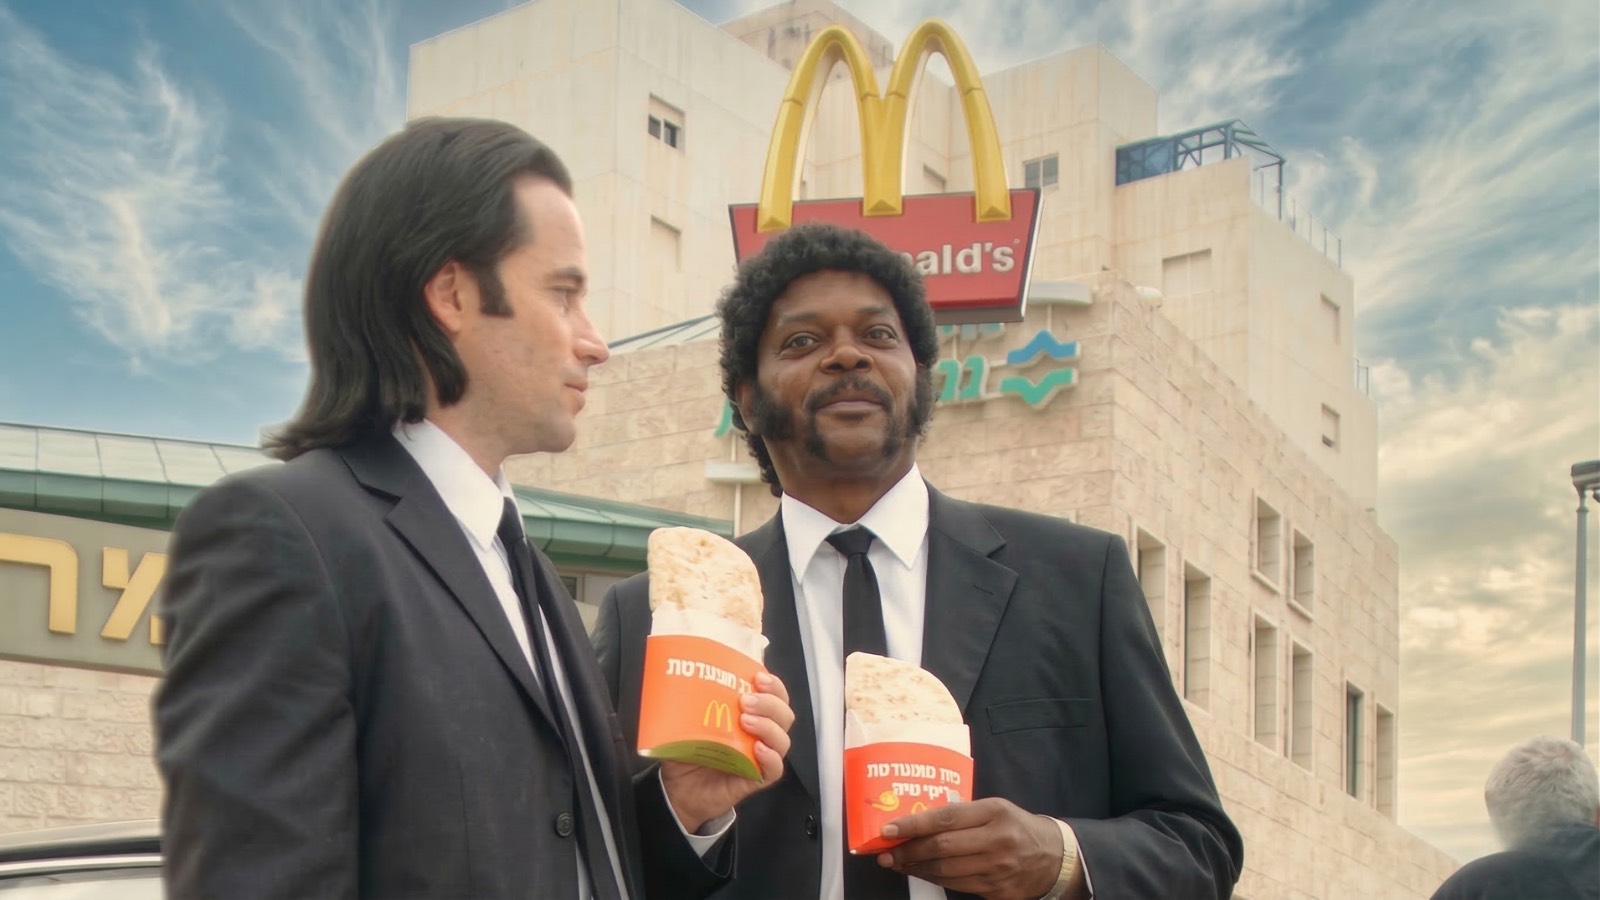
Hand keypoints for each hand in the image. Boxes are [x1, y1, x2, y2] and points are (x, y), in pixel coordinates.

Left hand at [660, 672, 793, 832]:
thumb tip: (680, 680)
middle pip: (783, 714)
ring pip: (783, 740)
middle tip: (746, 701)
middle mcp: (760, 734)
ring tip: (746, 722)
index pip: (775, 696)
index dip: (773, 685)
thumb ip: (690, 704)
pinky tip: (757, 749)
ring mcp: (761, 757)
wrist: (679, 790)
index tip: (758, 678)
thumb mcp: (686, 723)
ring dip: (768, 727)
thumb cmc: (687, 753)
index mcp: (750, 714)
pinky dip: (771, 757)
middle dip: (769, 703)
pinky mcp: (757, 779)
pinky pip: (775, 769)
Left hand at [877, 798, 1066, 899]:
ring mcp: (997, 869)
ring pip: (945, 871)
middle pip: (942, 848)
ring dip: (916, 868)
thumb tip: (917, 820)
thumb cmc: (1016, 827)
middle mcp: (997, 841)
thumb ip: (961, 813)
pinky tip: (921, 873)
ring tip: (897, 863)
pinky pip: (957, 886)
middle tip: (885, 853)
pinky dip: (934, 879)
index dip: (913, 825)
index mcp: (995, 812)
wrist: (1053, 858)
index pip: (945, 818)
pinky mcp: (997, 891)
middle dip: (907, 851)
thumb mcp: (995, 808)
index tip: (888, 829)